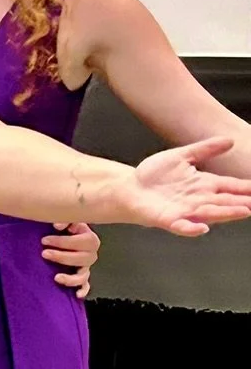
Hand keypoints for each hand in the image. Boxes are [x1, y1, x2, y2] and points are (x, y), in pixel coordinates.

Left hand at [43, 222, 97, 297]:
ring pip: (84, 274)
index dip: (63, 241)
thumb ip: (64, 220)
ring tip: (56, 277)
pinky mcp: (81, 276)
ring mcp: (86, 266)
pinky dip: (83, 290)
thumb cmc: (62, 228)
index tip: (44, 240)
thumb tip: (57, 225)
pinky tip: (76, 294)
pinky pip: (86, 285)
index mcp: (89, 238)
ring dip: (71, 277)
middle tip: (44, 253)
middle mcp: (90, 253)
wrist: (60, 237)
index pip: (82, 241)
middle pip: (83, 258)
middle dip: (62, 257)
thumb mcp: (65, 220)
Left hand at [121, 137, 250, 234]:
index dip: (246, 187)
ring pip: (210, 213)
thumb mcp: (181, 156)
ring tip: (243, 211)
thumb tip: (230, 140)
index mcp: (204, 184)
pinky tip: (202, 229)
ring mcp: (184, 210)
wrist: (128, 188)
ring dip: (226, 213)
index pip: (231, 186)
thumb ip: (204, 149)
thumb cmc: (154, 174)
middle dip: (243, 202)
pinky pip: (182, 226)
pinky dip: (191, 228)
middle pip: (225, 201)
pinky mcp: (167, 219)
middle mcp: (199, 199)